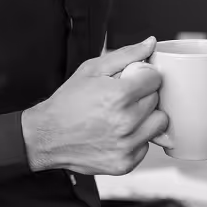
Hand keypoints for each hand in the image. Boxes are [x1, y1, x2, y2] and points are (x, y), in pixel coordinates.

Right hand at [21, 37, 169, 175]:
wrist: (48, 135)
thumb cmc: (67, 102)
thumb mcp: (91, 70)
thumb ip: (125, 55)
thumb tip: (150, 44)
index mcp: (118, 96)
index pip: (155, 80)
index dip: (143, 78)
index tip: (132, 82)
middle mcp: (125, 122)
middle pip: (157, 101)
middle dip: (143, 97)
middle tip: (122, 99)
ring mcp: (126, 145)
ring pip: (158, 124)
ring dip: (145, 118)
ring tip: (123, 116)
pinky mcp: (125, 163)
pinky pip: (146, 146)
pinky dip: (136, 138)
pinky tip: (117, 133)